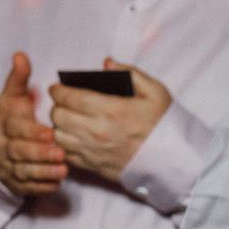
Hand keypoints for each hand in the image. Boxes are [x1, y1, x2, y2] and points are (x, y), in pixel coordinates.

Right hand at [0, 53, 65, 194]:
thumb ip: (18, 79)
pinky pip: (26, 188)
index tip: (50, 132)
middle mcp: (2, 148)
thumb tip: (21, 55)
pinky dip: (41, 187)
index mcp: (3, 125)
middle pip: (19, 152)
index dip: (31, 132)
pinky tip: (57, 184)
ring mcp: (7, 167)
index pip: (15, 129)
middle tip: (61, 152)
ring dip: (44, 172)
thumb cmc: (10, 119)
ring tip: (63, 169)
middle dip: (40, 154)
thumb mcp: (11, 98)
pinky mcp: (15, 184)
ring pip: (23, 172)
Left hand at [47, 61, 172, 182]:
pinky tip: (73, 138)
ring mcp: (94, 151)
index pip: (70, 97)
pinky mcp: (93, 166)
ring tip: (67, 120)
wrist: (172, 159)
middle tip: (63, 102)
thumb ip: (130, 72)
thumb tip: (107, 63)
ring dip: (59, 126)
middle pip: (58, 116)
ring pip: (58, 136)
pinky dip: (65, 145)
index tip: (57, 88)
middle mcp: (98, 131)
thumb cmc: (163, 124)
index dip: (58, 90)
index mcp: (111, 109)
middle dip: (57, 106)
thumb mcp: (155, 91)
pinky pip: (67, 154)